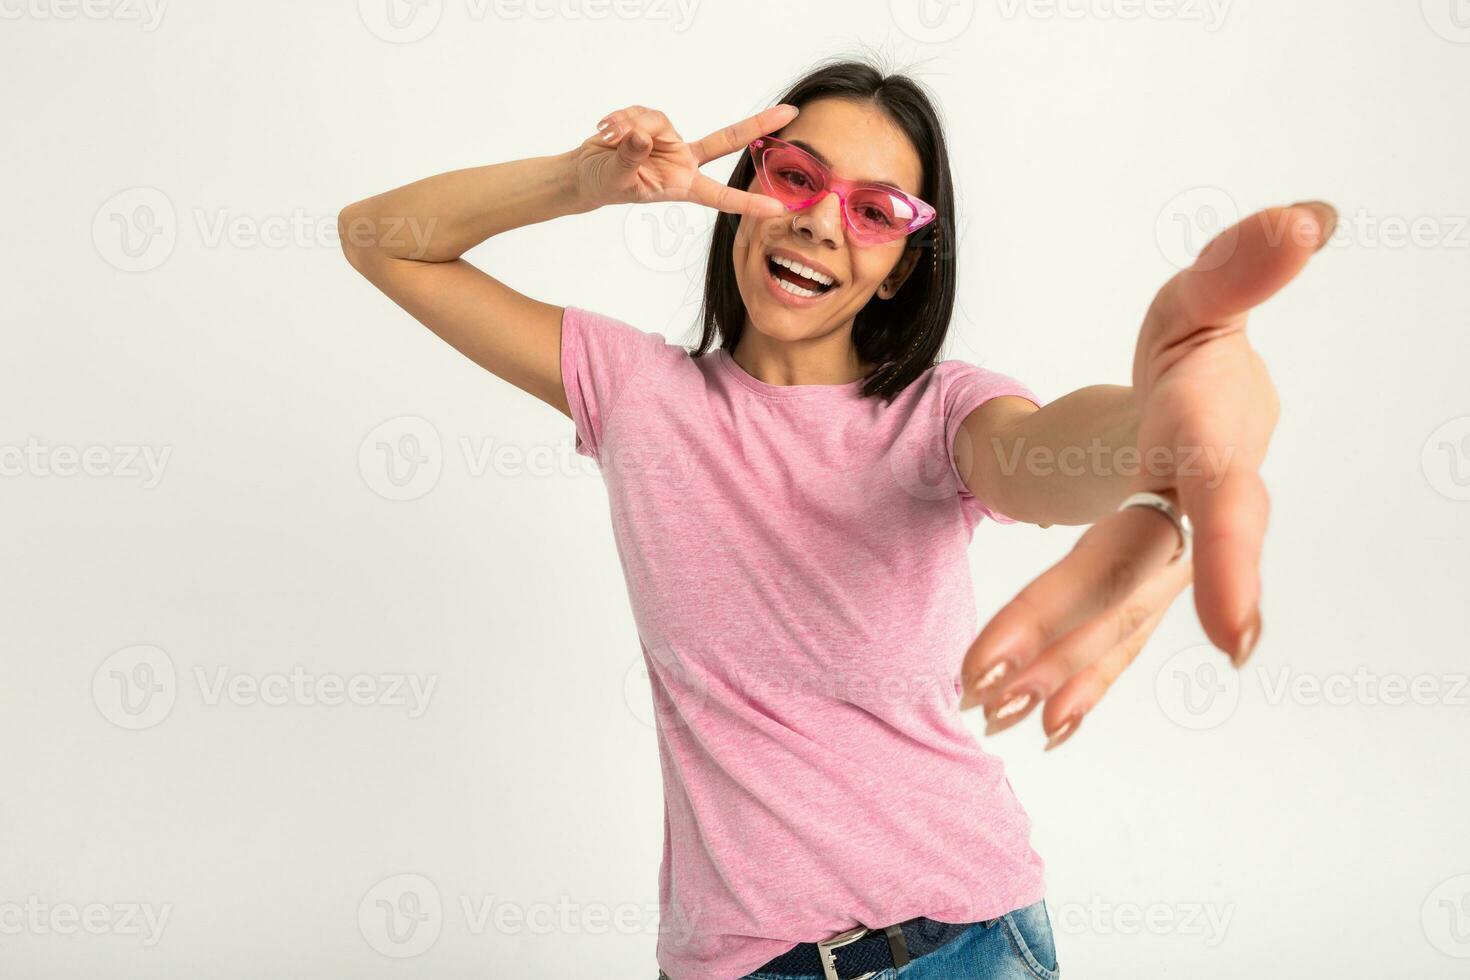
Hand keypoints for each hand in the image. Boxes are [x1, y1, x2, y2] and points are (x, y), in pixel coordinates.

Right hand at [573, 103, 796, 216]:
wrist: (586, 171)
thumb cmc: (605, 184)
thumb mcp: (616, 179)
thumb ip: (630, 158)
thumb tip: (641, 135)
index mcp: (682, 185)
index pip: (720, 195)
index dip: (748, 202)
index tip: (777, 208)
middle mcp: (683, 161)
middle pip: (726, 140)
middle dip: (757, 124)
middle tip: (790, 112)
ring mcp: (669, 140)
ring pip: (659, 121)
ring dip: (630, 125)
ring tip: (609, 137)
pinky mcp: (652, 123)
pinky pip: (642, 112)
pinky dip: (621, 118)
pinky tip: (607, 129)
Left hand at [959, 202, 1337, 748]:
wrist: (1194, 407)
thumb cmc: (1194, 347)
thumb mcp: (1201, 297)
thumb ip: (1243, 267)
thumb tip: (1305, 218)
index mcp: (1214, 445)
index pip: (1225, 505)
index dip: (1234, 566)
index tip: (1239, 642)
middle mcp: (1199, 517)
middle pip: (1136, 576)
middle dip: (1067, 628)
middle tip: (992, 681)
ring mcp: (1172, 558)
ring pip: (1116, 620)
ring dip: (1058, 670)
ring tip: (988, 709)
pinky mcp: (1142, 581)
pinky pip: (1111, 637)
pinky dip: (1079, 678)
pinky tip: (1040, 723)